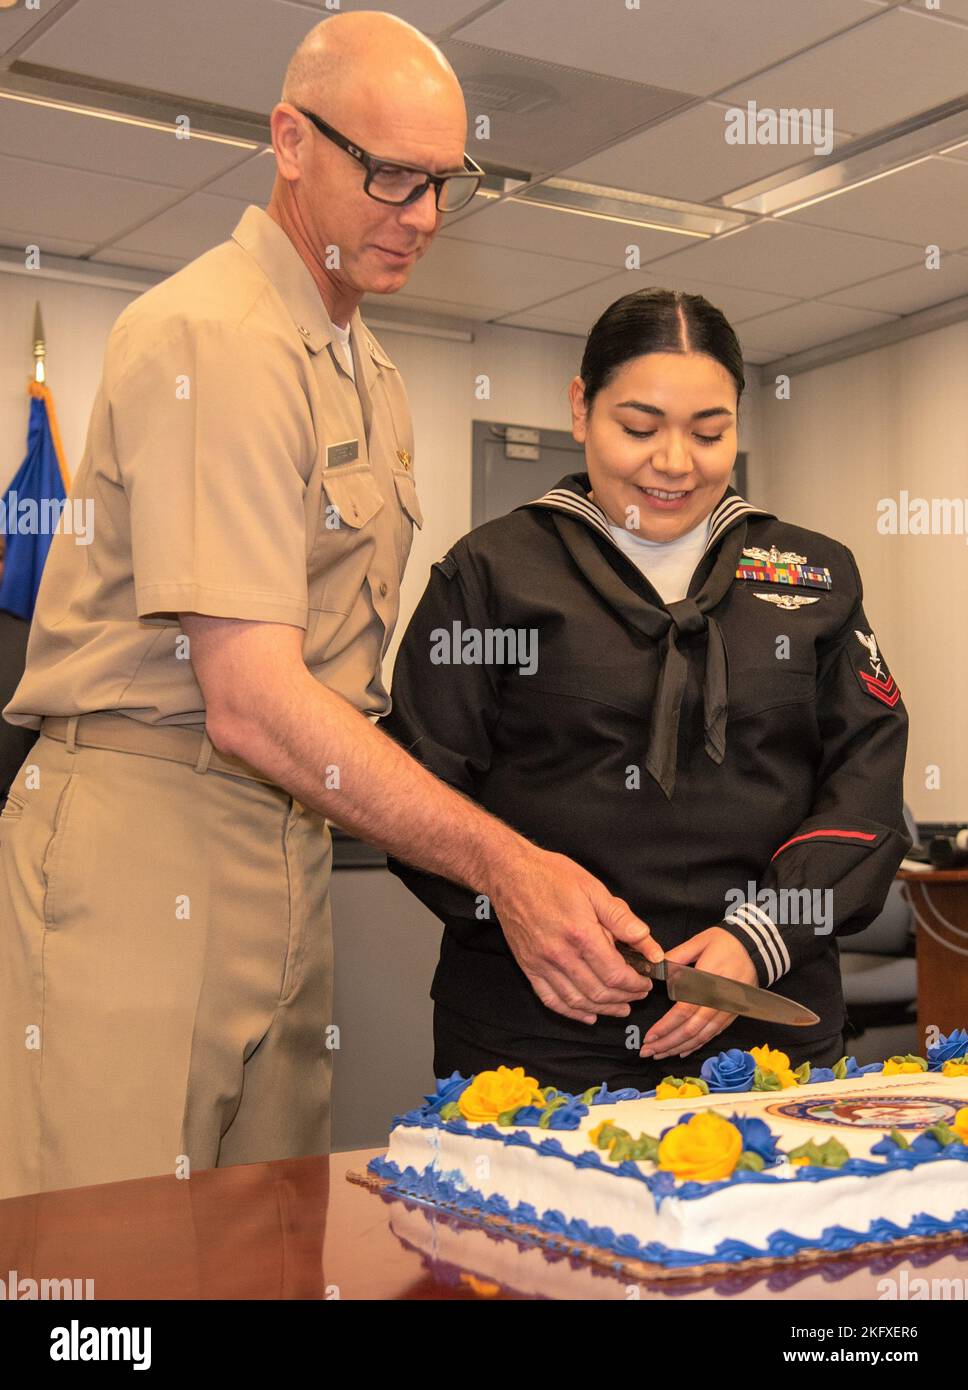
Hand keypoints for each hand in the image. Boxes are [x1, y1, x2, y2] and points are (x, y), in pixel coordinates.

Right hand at [488, 847, 663, 1023]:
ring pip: (577, 1001)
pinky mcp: (528, 967)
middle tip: (638, 994)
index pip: (615, 974)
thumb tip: (649, 946)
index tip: (645, 982)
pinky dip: (571, 1012)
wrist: (509, 874)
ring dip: (603, 1009)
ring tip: (620, 1008)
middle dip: (625, 998)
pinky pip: (551, 999)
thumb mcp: (593, 889)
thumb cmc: (551, 876)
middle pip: (599, 992)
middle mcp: (560, 954)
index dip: (635, 984)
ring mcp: (541, 964)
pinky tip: (587, 1014)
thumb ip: (622, 919)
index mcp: (580, 933)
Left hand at [638, 926, 756, 1061]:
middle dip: (667, 1044)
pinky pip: (713, 1034)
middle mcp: (718, 1001)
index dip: (665, 1027)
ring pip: (701, 1036)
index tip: (649, 1037)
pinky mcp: (732, 1014)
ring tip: (660, 1054)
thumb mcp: (699, 941)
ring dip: (679, 1048)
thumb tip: (657, 966)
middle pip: (690, 1030)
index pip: (683, 1011)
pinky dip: (697, 1044)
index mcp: (707, 983)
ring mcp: (727, 1010)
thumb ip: (677, 955)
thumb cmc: (726, 942)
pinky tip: (682, 1050)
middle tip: (647, 1052)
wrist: (757, 948)